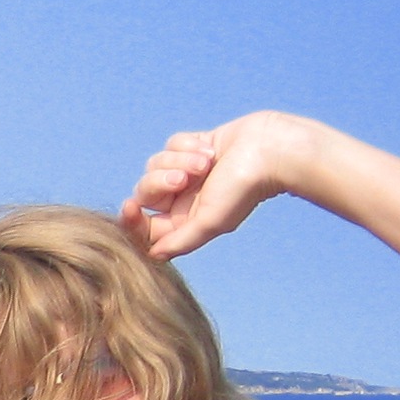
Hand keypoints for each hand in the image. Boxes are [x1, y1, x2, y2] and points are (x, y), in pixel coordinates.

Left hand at [117, 112, 315, 259]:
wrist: (269, 151)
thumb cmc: (243, 190)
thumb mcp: (210, 222)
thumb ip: (180, 240)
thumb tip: (153, 255)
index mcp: (184, 221)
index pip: (145, 226)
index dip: (131, 220)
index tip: (130, 206)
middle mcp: (183, 198)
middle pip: (144, 191)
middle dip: (160, 182)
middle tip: (186, 179)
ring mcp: (187, 172)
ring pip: (155, 164)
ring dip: (179, 161)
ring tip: (206, 162)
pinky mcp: (193, 147)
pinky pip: (172, 144)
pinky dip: (188, 145)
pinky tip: (210, 150)